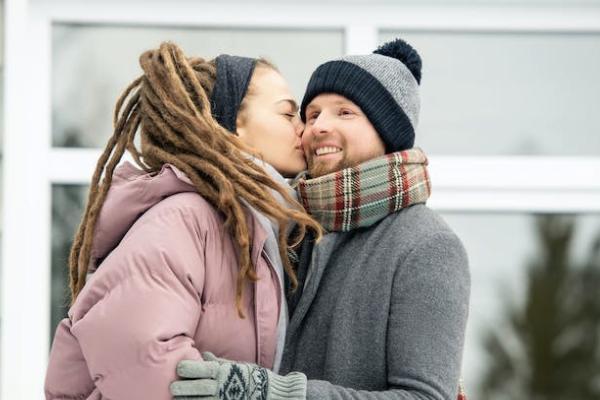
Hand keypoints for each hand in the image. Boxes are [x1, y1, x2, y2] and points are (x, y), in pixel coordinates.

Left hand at [170, 352, 306, 399]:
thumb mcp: (236, 365)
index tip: (179, 367)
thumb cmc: (252, 376)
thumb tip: (204, 355)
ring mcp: (222, 398)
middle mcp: (221, 385)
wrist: (269, 393)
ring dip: (187, 399)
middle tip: (172, 386)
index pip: (201, 368)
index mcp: (223, 372)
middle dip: (183, 387)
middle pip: (197, 386)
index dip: (188, 368)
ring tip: (176, 398)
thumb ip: (218, 362)